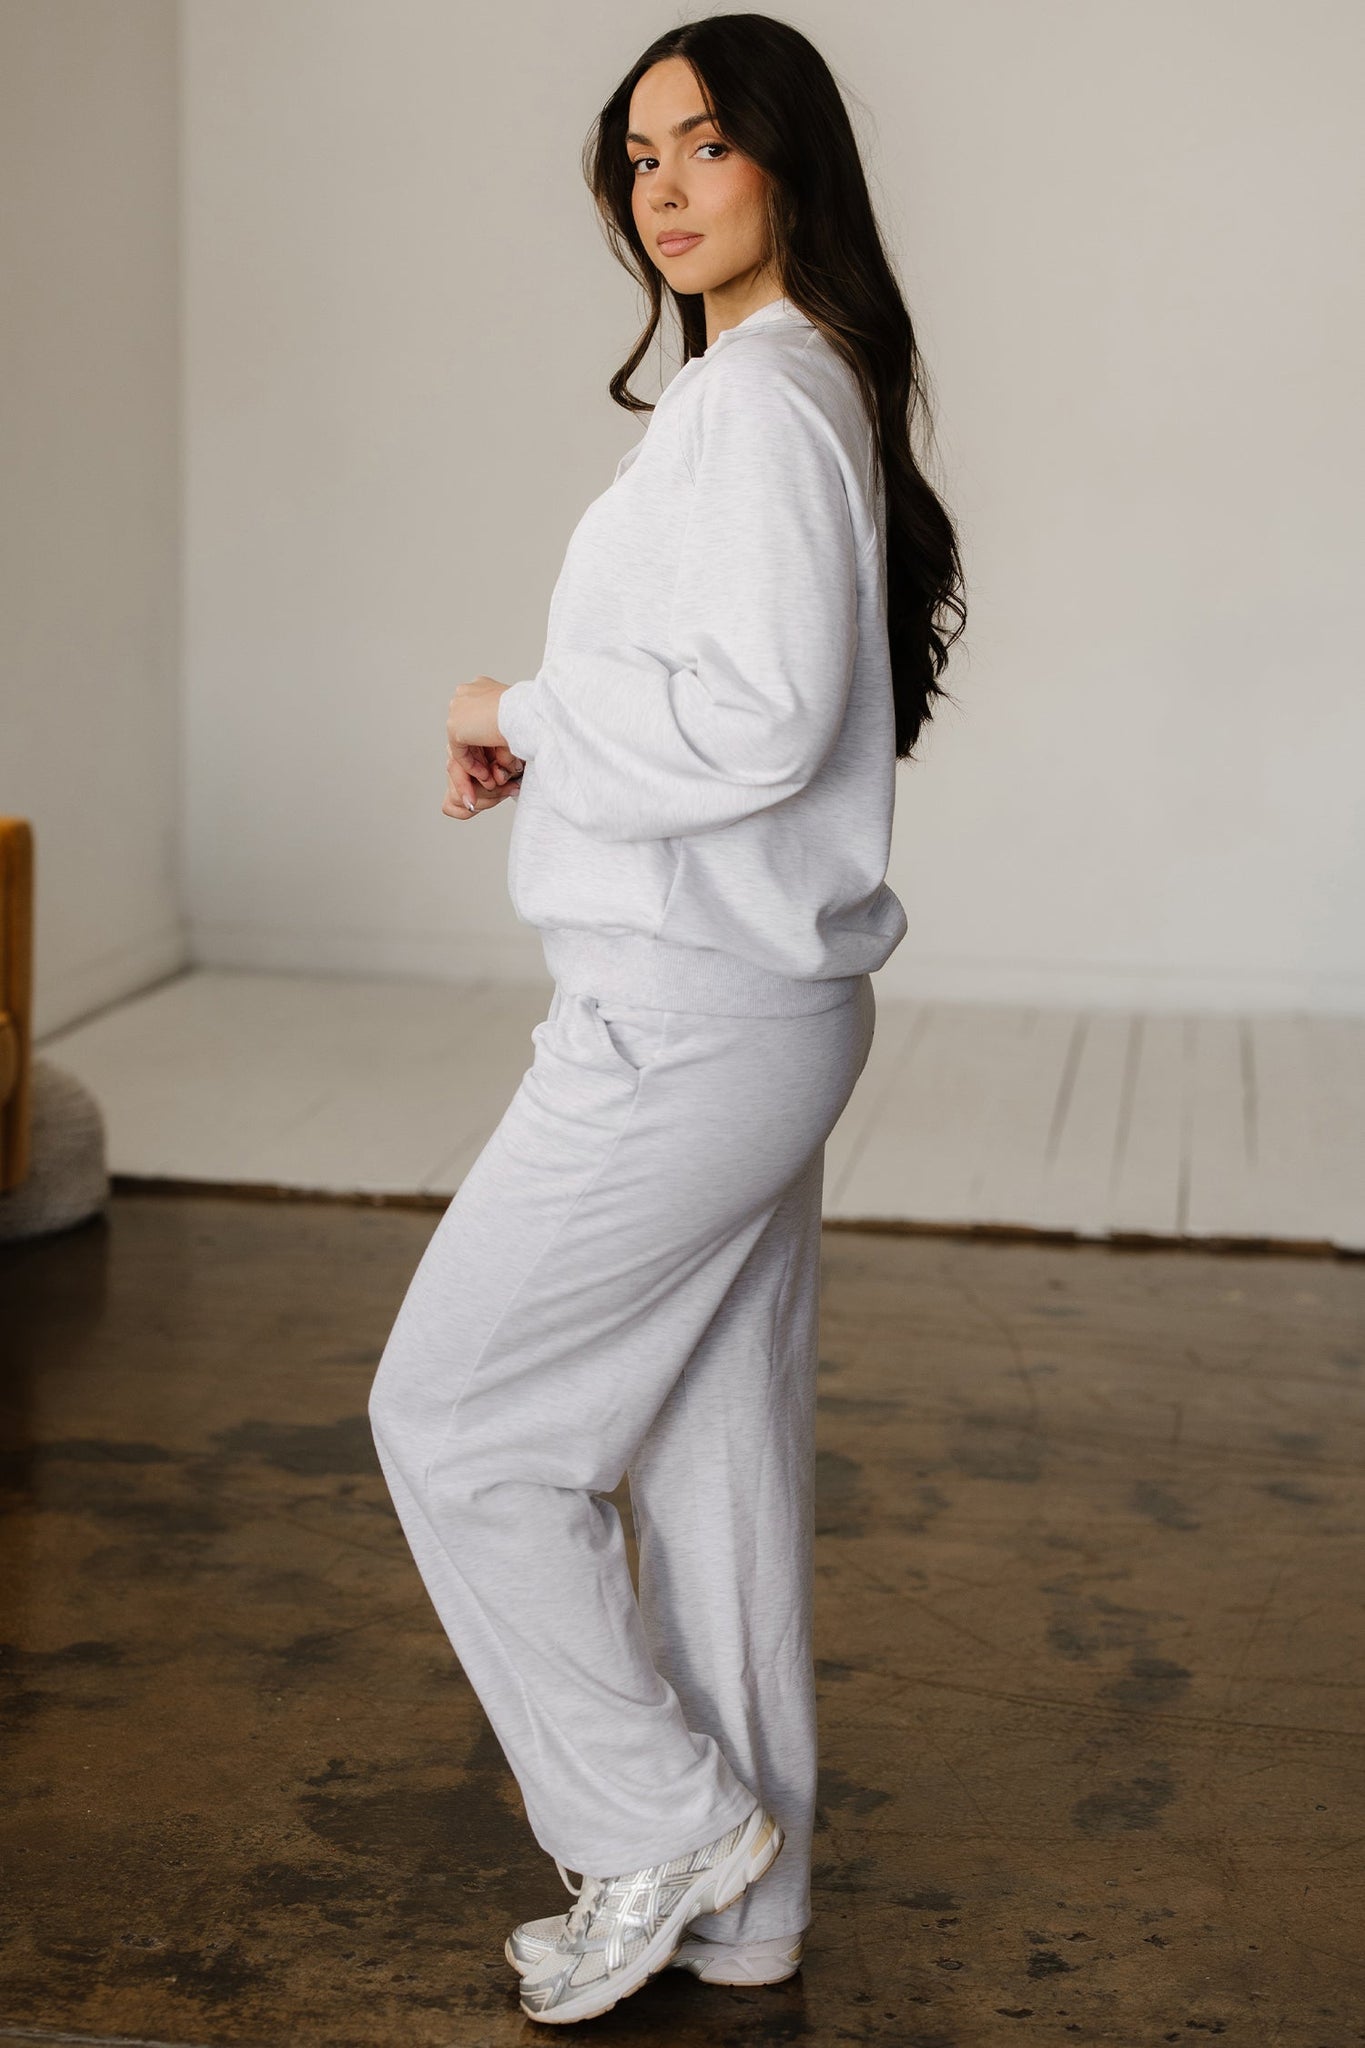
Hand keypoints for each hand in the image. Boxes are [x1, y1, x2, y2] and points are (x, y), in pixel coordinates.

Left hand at [444, 676, 520, 820]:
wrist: (524, 712)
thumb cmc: (529, 713)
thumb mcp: (516, 716)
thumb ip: (505, 726)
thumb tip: (507, 742)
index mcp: (480, 686)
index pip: (478, 716)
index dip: (486, 738)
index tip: (497, 753)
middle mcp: (465, 694)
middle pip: (469, 728)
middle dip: (480, 750)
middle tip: (491, 767)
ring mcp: (457, 709)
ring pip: (464, 741)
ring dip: (477, 760)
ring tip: (490, 775)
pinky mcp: (454, 727)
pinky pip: (460, 752)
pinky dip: (472, 765)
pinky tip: (485, 775)